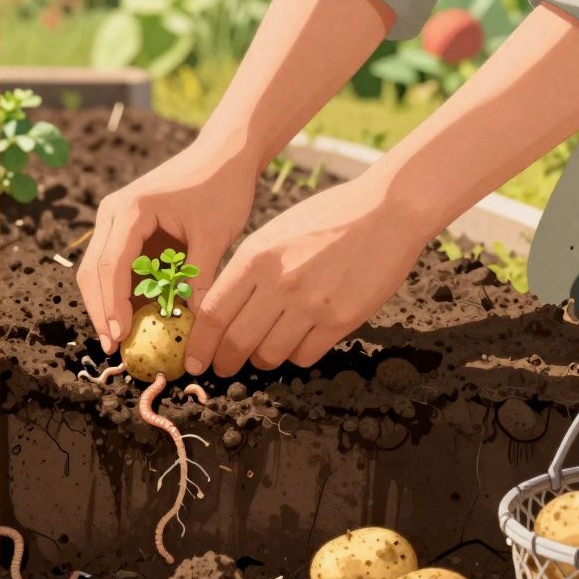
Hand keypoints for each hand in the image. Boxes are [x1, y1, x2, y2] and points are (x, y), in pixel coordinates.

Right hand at [78, 143, 258, 353]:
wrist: (225, 154)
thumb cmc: (222, 187)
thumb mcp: (214, 235)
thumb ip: (200, 279)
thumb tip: (195, 325)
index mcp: (130, 210)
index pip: (110, 266)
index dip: (112, 305)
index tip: (120, 337)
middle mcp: (113, 214)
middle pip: (93, 271)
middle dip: (101, 311)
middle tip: (114, 347)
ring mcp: (116, 221)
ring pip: (98, 271)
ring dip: (108, 305)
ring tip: (122, 340)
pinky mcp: (127, 229)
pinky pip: (116, 267)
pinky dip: (122, 293)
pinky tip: (136, 319)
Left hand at [184, 177, 431, 376]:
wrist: (386, 210)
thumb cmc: (327, 217)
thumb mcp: (274, 233)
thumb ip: (247, 270)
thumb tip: (219, 309)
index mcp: (257, 257)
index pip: (214, 312)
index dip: (199, 343)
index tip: (192, 359)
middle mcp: (280, 283)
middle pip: (237, 340)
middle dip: (224, 361)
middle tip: (221, 368)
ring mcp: (312, 304)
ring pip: (269, 354)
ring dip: (260, 360)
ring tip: (261, 353)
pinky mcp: (341, 320)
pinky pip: (304, 355)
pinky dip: (294, 356)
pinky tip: (295, 343)